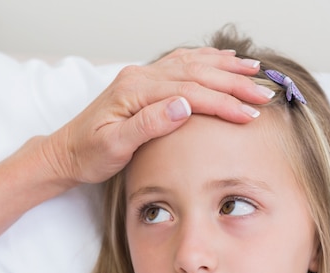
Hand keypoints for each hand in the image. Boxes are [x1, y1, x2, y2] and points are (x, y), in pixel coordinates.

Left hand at [42, 47, 274, 184]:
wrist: (66, 152)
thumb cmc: (88, 154)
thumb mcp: (114, 147)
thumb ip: (148, 125)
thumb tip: (183, 106)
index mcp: (135, 90)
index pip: (189, 92)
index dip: (222, 102)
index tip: (248, 114)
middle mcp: (140, 77)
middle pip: (196, 73)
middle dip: (233, 84)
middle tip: (263, 94)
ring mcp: (142, 77)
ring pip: (191, 64)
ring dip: (224, 67)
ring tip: (254, 71)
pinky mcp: (143, 82)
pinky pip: (180, 64)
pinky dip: (205, 60)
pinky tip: (222, 60)